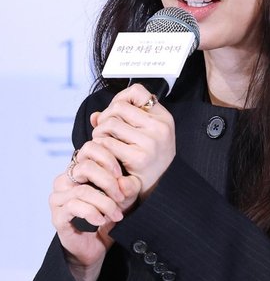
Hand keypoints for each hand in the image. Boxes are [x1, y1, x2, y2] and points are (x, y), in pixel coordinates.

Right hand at [50, 141, 126, 280]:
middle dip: (108, 182)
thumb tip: (124, 182)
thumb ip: (128, 186)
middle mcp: (65, 180)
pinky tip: (102, 221)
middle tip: (121, 197)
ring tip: (116, 214)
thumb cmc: (110, 215)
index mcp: (79, 169)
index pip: (89, 149)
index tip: (121, 175)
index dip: (108, 159)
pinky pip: (74, 207)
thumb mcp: (125, 197)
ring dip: (104, 203)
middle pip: (85, 167)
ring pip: (82, 191)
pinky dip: (93, 213)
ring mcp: (58, 198)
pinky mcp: (58, 216)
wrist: (98, 246)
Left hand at [91, 83, 175, 200]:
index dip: (121, 98)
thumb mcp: (146, 135)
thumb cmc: (149, 159)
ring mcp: (150, 142)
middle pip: (118, 107)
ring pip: (110, 123)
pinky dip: (101, 147)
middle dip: (105, 118)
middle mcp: (159, 127)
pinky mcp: (138, 157)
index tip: (116, 112)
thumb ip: (123, 120)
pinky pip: (107, 143)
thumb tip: (94, 116)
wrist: (159, 188)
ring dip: (100, 133)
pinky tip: (105, 155)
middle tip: (105, 132)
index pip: (138, 92)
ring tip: (105, 143)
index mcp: (163, 118)